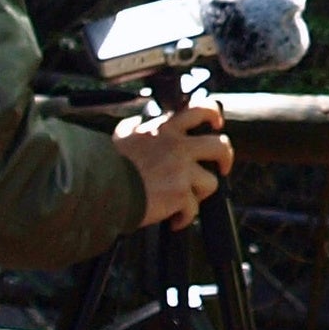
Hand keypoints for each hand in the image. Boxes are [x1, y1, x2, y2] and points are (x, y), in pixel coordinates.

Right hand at [115, 98, 231, 229]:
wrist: (102, 186)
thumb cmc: (107, 163)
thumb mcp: (121, 135)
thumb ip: (133, 128)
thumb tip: (135, 123)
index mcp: (165, 130)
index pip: (199, 109)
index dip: (213, 115)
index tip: (216, 124)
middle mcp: (177, 147)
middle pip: (220, 145)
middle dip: (226, 158)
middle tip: (221, 167)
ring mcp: (181, 170)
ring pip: (211, 182)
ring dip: (200, 194)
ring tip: (186, 201)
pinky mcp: (180, 194)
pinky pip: (192, 210)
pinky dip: (184, 218)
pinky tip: (174, 220)